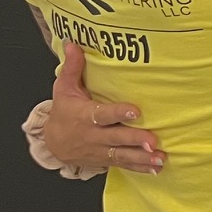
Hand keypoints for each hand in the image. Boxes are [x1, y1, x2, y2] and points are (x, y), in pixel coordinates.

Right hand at [37, 42, 161, 174]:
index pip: (102, 114)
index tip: (135, 111)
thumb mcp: (64, 90)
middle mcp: (93, 135)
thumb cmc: (64, 113)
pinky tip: (156, 168)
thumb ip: (73, 68)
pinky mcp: (106, 159)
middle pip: (116, 138)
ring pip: (122, 155)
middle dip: (134, 140)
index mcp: (84, 116)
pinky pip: (123, 165)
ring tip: (160, 158)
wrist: (52, 144)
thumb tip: (72, 43)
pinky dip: (140, 168)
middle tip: (153, 140)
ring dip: (141, 158)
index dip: (118, 113)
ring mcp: (100, 150)